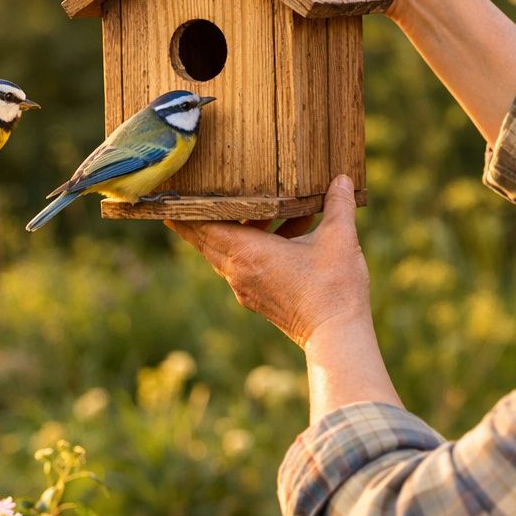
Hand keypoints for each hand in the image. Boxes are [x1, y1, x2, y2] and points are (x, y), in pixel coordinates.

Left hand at [166, 176, 370, 347]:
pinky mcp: (259, 299)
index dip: (186, 211)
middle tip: (197, 196)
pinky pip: (244, 267)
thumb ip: (338, 205)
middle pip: (207, 240)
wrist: (336, 335)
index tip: (172, 197)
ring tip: (256, 209)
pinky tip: (284, 235)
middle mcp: (239, 272)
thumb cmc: (333, 287)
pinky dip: (253, 248)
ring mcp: (247, 289)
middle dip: (204, 217)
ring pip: (227, 254)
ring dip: (237, 231)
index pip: (202, 228)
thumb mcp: (338, 239)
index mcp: (247, 253)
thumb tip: (342, 179)